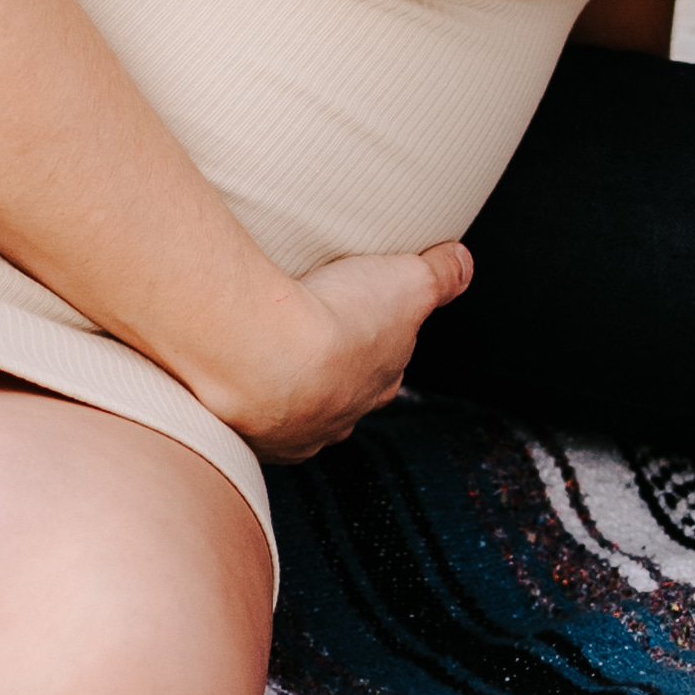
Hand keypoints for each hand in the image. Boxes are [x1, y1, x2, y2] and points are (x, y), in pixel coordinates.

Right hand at [197, 241, 472, 463]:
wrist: (266, 356)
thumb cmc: (339, 318)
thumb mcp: (408, 283)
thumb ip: (441, 274)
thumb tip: (463, 264)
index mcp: (375, 387)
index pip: (383, 367)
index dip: (376, 340)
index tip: (360, 314)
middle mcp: (335, 419)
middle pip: (337, 392)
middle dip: (327, 367)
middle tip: (306, 329)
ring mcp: (286, 431)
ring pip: (289, 409)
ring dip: (279, 382)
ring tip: (263, 345)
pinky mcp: (241, 431)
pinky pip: (243, 413)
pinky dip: (238, 391)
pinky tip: (231, 366)